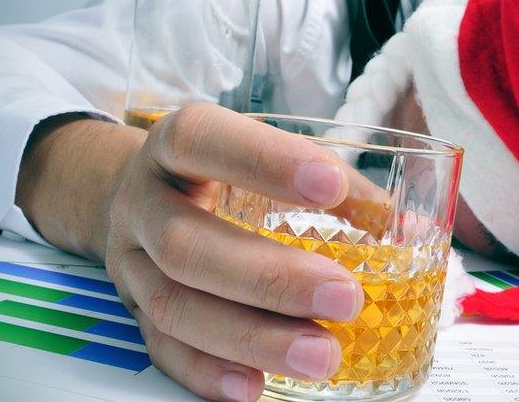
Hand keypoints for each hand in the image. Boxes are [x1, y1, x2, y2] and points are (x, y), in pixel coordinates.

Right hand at [19, 104, 363, 400]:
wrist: (141, 192)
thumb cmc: (223, 171)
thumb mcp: (261, 155)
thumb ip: (323, 179)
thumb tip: (389, 219)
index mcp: (175, 143)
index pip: (204, 141)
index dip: (263, 161)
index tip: (332, 186)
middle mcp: (142, 201)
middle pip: (185, 243)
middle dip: (270, 277)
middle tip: (345, 297)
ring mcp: (129, 261)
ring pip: (173, 306)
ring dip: (251, 337)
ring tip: (321, 355)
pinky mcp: (132, 310)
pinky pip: (161, 348)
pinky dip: (207, 372)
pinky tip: (255, 386)